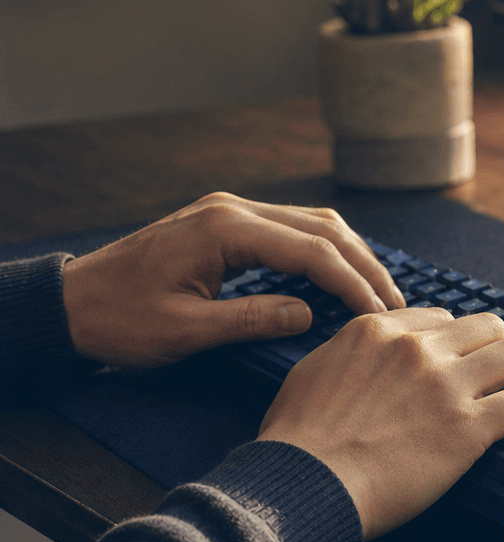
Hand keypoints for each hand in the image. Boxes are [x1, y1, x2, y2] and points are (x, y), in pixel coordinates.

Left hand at [61, 192, 406, 368]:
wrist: (69, 305)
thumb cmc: (118, 321)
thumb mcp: (185, 331)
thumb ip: (252, 319)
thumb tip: (310, 314)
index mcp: (225, 230)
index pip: (312, 252)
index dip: (353, 284)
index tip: (381, 315)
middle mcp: (232, 210)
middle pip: (322, 228)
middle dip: (364, 265)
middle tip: (396, 302)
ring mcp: (229, 213)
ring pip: (311, 223)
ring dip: (349, 255)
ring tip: (377, 290)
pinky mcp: (225, 224)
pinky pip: (291, 229)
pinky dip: (323, 251)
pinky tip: (339, 277)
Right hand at [257, 308, 503, 538]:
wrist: (304, 484)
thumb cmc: (296, 444)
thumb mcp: (311, 375)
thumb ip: (347, 357)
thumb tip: (363, 361)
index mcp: (377, 331)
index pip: (439, 319)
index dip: (458, 341)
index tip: (467, 360)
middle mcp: (417, 348)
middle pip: (485, 327)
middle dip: (502, 348)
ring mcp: (446, 384)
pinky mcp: (468, 426)